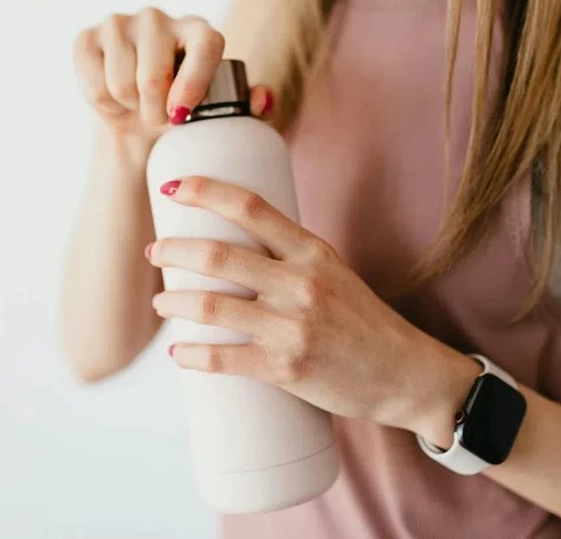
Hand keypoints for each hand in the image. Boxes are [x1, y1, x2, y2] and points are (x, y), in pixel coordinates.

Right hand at [72, 7, 270, 167]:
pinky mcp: (87, 38)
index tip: (182, 115)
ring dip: (131, 108)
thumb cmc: (188, 114)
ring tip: (140, 106)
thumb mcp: (222, 114)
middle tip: (161, 118)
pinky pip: (94, 82)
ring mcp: (120, 23)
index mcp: (200, 31)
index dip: (195, 83)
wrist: (140, 122)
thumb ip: (248, 106)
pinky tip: (115, 97)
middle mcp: (159, 18)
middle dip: (156, 112)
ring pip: (121, 83)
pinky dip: (104, 103)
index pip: (205, 46)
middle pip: (154, 75)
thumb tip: (262, 99)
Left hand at [146, 176, 481, 443]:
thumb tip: (235, 248)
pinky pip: (222, 359)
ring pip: (211, 307)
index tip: (175, 187)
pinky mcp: (286, 368)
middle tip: (155, 252)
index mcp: (313, 252)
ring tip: (161, 304)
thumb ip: (290, 258)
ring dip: (173, 303)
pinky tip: (179, 353)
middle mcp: (301, 283)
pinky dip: (191, 355)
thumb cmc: (365, 322)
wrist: (405, 373)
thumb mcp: (334, 273)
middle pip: (218, 256)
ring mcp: (293, 327)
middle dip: (173, 251)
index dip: (206, 191)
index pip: (251, 207)